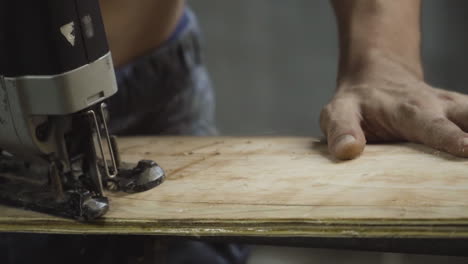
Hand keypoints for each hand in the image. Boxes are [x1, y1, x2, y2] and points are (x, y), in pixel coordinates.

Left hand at [320, 54, 467, 159]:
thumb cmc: (357, 101)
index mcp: (408, 110)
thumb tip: (348, 151)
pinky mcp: (463, 115)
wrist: (377, 78)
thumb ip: (341, 129)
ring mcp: (455, 110)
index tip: (467, 149)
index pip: (431, 126)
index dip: (449, 137)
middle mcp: (439, 107)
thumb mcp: (338, 112)